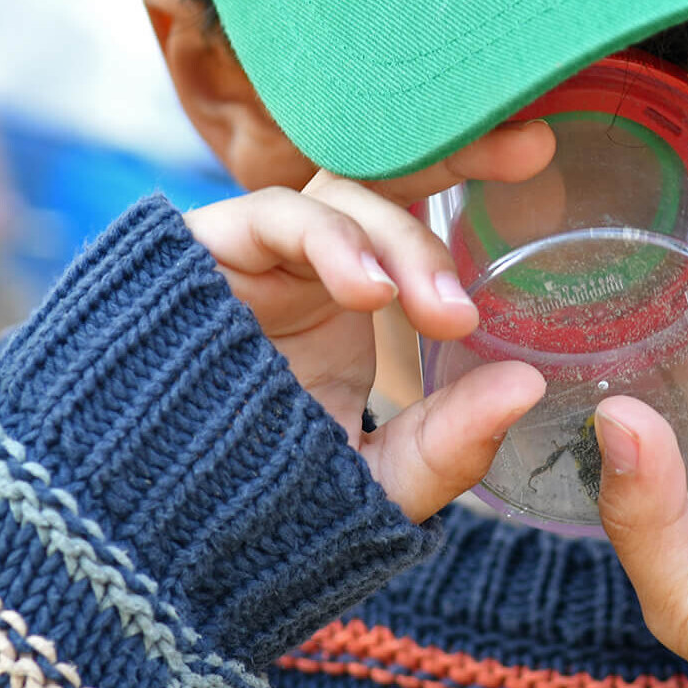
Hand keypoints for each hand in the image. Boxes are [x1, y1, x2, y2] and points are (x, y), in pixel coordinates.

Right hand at [182, 122, 556, 522]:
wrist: (146, 534)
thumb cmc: (257, 504)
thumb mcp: (374, 483)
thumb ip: (448, 442)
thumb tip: (527, 385)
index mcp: (348, 298)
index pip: (416, 213)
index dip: (474, 173)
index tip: (541, 161)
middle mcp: (307, 263)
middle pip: (386, 176)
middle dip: (457, 152)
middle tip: (528, 154)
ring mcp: (256, 255)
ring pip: (339, 195)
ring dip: (400, 240)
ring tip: (443, 313)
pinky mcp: (202, 253)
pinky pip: (270, 215)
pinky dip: (328, 242)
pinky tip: (370, 291)